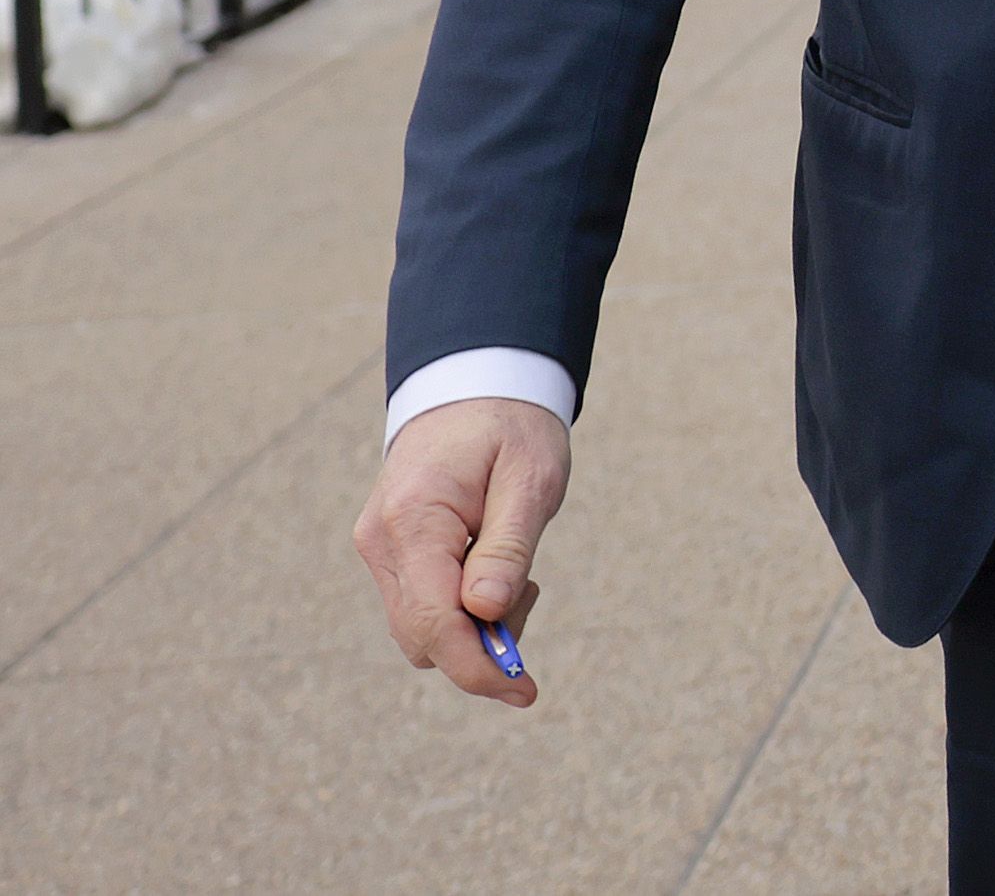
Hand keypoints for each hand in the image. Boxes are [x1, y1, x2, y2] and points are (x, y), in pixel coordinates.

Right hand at [352, 397, 568, 707]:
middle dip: (482, 644)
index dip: (477, 666)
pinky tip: (493, 571)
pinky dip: (461, 610)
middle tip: (531, 589)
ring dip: (474, 626)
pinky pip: (421, 607)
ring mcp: (380, 550)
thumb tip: (484, 612)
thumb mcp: (530, 479)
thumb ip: (507, 546)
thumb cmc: (511, 428)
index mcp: (414, 519)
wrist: (475, 386)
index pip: (433, 620)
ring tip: (516, 570)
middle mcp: (382, 542)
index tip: (524, 690)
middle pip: (423, 637)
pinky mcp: (390, 554)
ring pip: (420, 630)